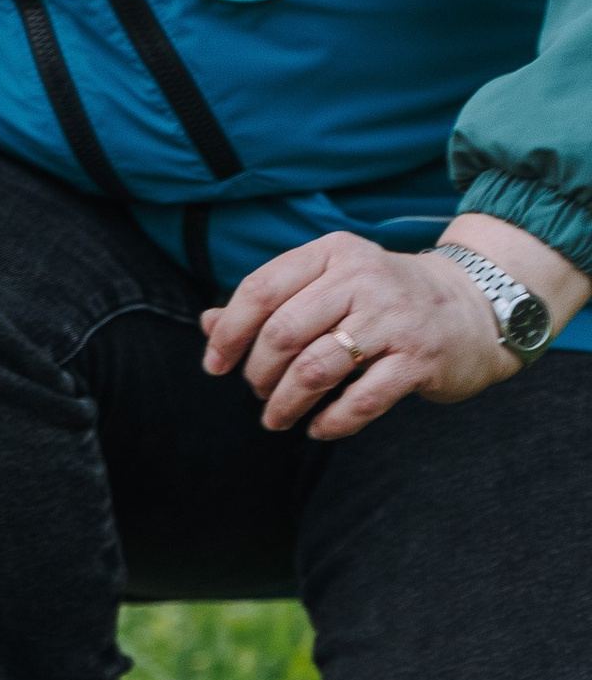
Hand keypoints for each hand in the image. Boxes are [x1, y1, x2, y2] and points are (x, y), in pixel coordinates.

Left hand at [201, 224, 577, 438]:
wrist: (472, 308)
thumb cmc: (382, 300)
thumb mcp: (329, 284)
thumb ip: (271, 302)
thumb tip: (207, 324)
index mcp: (333, 252)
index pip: (261, 289)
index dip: (228, 333)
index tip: (215, 366)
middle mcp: (363, 278)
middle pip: (283, 333)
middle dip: (257, 374)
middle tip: (257, 393)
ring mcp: (394, 318)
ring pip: (315, 369)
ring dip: (285, 403)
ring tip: (277, 418)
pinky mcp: (419, 359)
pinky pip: (360, 401)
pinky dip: (330, 422)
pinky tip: (319, 427)